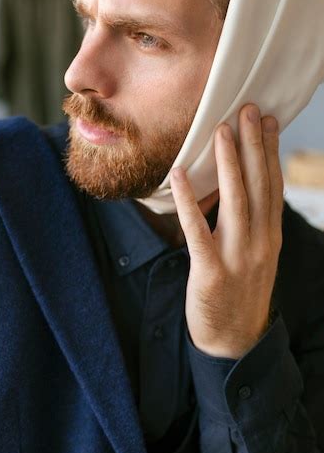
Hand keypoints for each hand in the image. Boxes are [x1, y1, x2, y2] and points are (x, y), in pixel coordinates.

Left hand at [170, 103, 283, 358]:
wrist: (234, 342)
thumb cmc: (240, 292)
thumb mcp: (254, 254)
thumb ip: (247, 222)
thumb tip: (233, 185)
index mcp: (270, 236)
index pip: (272, 185)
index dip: (270, 151)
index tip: (269, 120)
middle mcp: (260, 242)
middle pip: (258, 185)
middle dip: (254, 145)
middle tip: (248, 110)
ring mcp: (238, 256)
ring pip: (235, 200)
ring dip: (229, 162)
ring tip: (222, 130)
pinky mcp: (211, 271)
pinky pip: (197, 229)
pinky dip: (188, 200)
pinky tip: (180, 174)